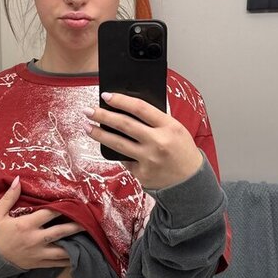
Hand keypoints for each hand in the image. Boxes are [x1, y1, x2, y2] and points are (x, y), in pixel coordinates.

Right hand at [0, 177, 82, 269]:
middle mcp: (35, 239)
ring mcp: (38, 254)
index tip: (74, 202)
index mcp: (26, 225)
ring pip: (62, 250)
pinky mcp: (39, 264)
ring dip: (76, 245)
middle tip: (89, 221)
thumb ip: (9, 197)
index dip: (62, 207)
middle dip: (76, 226)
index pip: (49, 214)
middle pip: (61, 232)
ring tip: (88, 239)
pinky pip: (57, 263)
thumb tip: (18, 180)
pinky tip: (78, 255)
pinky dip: (69, 259)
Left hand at [83, 92, 202, 190]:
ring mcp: (148, 160)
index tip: (106, 96)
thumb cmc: (182, 151)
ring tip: (87, 127)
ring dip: (99, 134)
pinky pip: (124, 160)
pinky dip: (117, 153)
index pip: (140, 108)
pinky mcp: (141, 174)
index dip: (120, 100)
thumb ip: (156, 119)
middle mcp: (158, 142)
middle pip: (124, 125)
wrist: (190, 181)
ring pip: (117, 143)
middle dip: (102, 116)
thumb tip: (128, 108)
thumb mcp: (176, 129)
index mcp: (169, 127)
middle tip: (88, 110)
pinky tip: (111, 148)